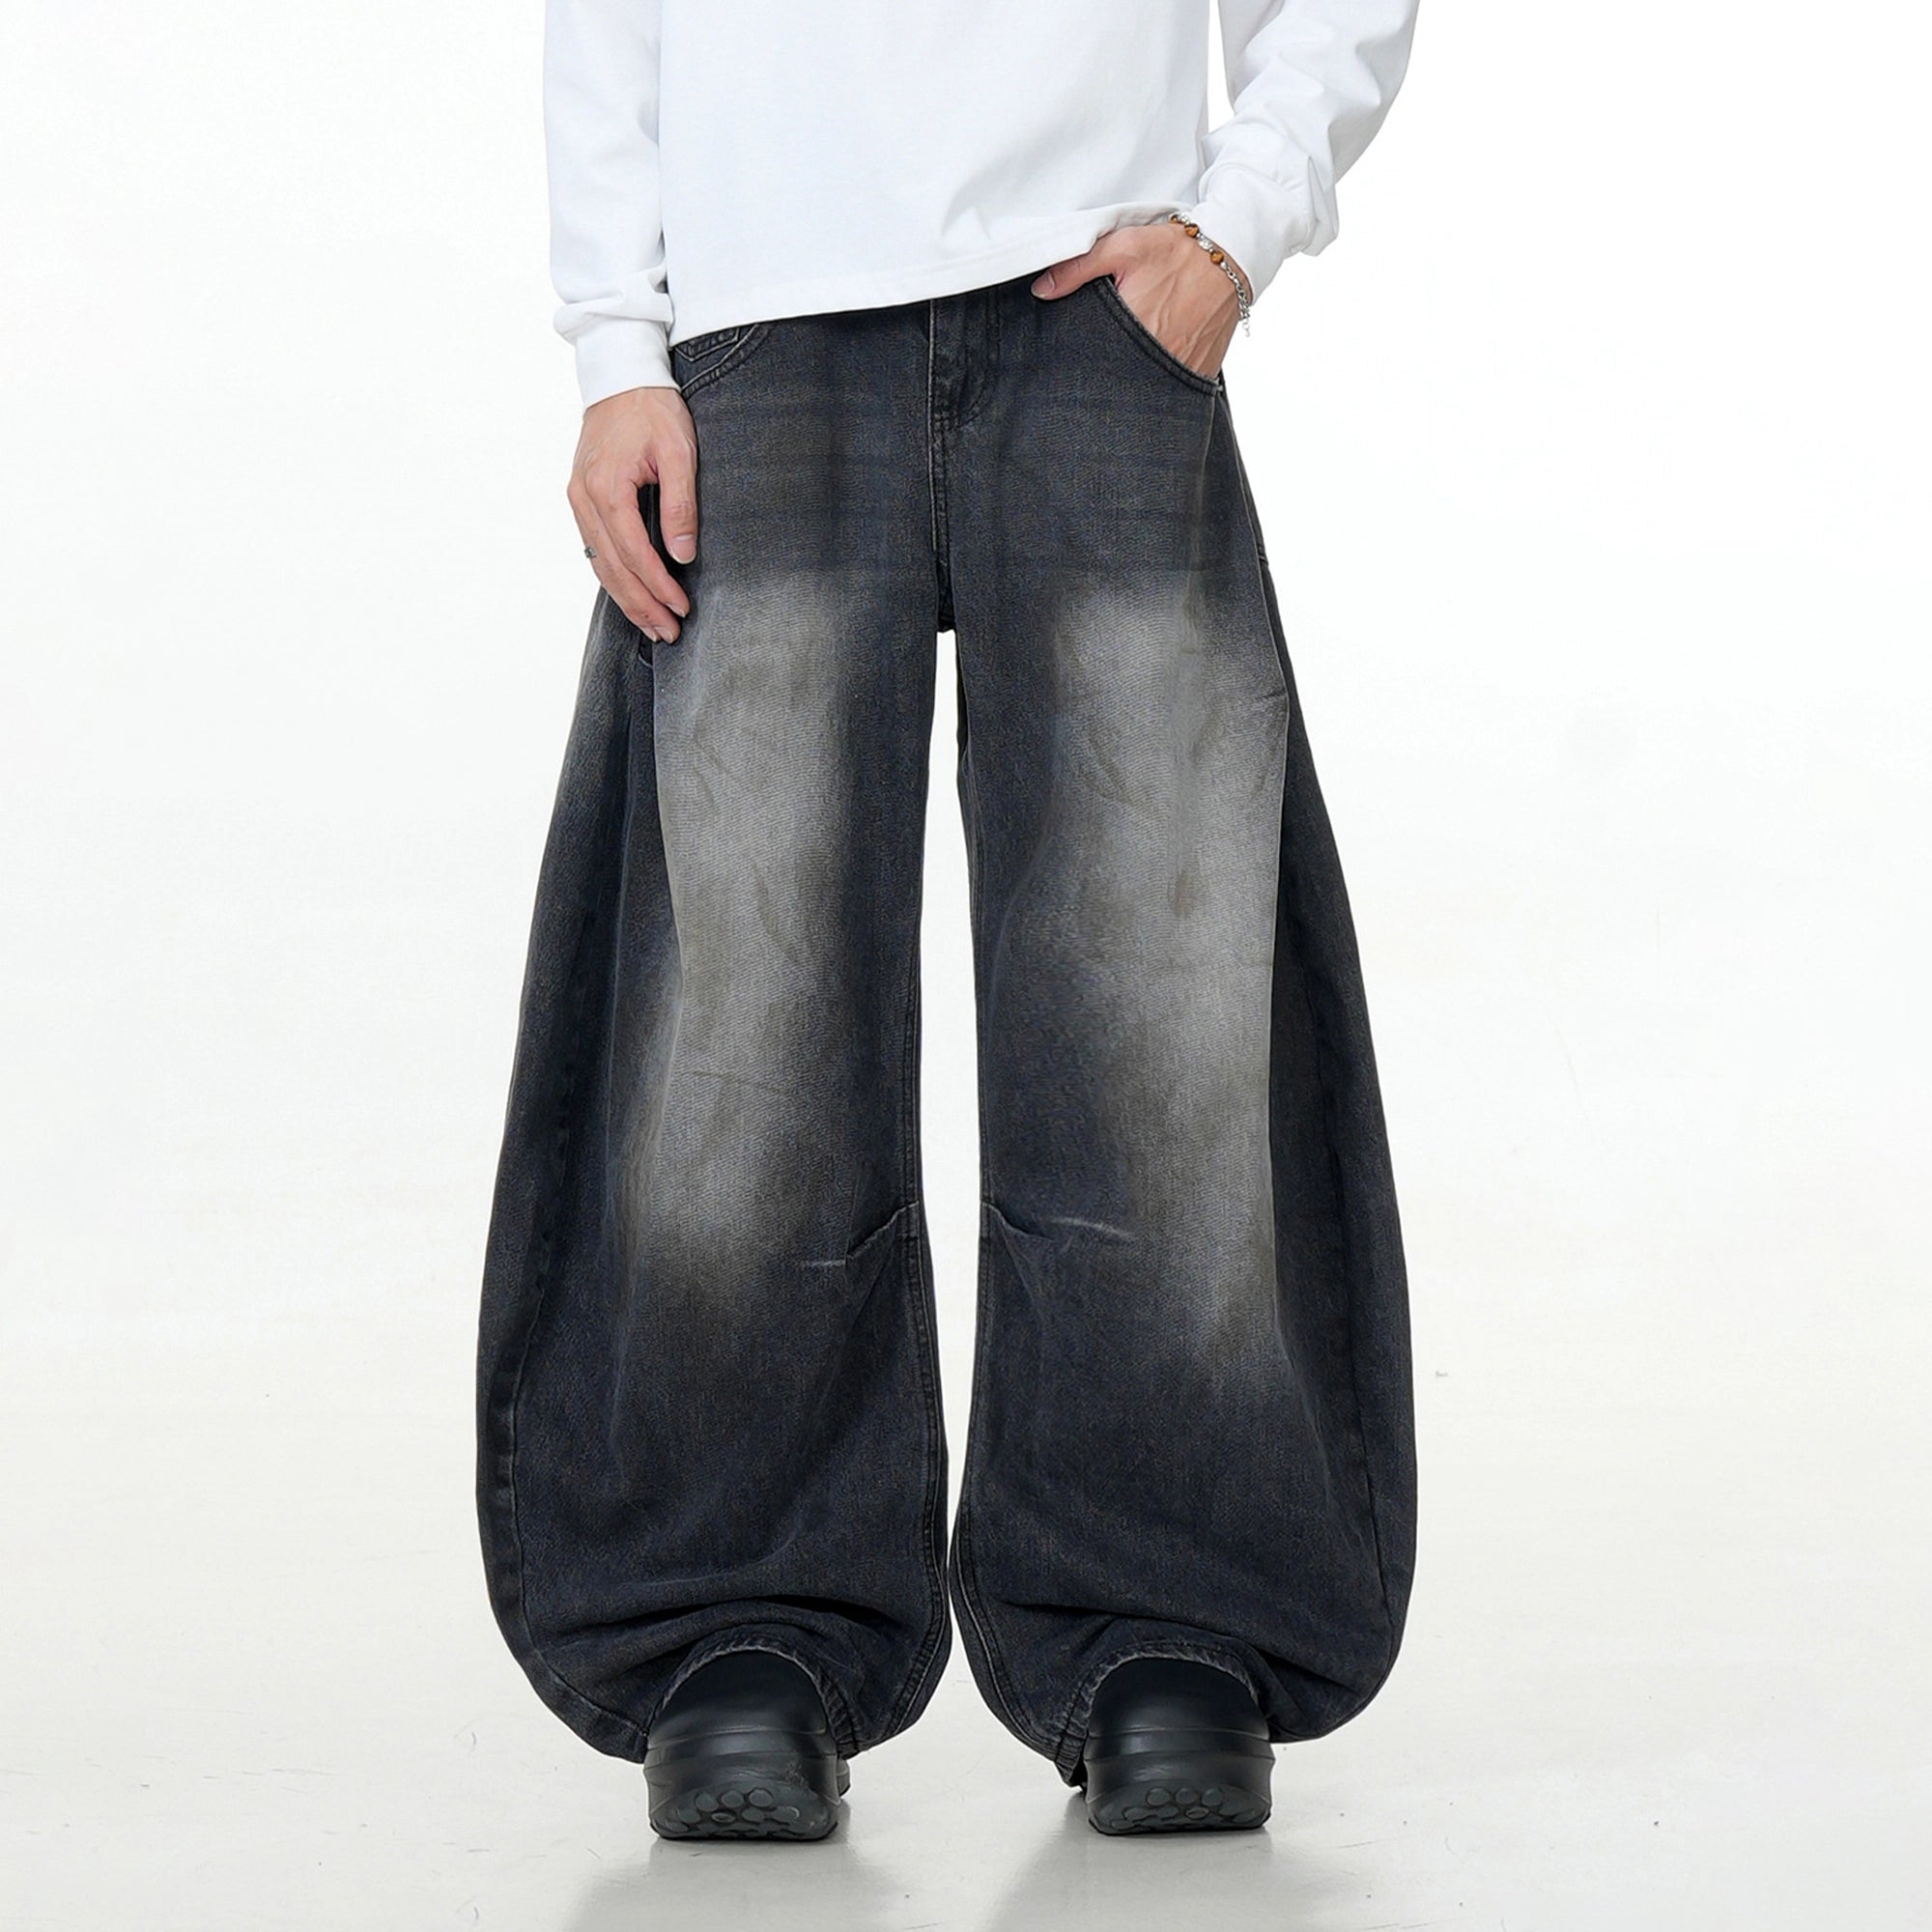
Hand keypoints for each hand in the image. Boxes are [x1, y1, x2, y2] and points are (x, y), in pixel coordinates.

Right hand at [568, 384, 697, 643]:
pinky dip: (614, 578)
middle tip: (669, 633)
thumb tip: (683, 556)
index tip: (682, 609)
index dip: (658, 586)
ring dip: (627, 599)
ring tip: (653, 626)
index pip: (633, 553)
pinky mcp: (580, 499)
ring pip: (600, 564)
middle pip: (612, 568)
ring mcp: (577, 499)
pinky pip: (595, 549)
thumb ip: (681, 504)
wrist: (621, 375)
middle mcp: (583, 498)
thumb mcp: (679, 452)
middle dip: (642, 605)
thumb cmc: (653, 409)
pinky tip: (632, 596)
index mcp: (606, 487)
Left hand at [1031, 218, 1249, 380]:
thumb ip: (1079, 266)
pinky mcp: (1199, 375)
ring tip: (1128, 358)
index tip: (1077, 347)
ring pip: (1144, 385)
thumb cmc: (1177, 250)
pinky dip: (1159, 378)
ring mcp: (1180, 370)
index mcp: (1132, 328)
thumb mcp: (1125, 246)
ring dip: (1132, 376)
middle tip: (1101, 354)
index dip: (1080, 355)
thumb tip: (1041, 290)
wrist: (1233, 256)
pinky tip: (1153, 362)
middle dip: (1105, 369)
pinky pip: (1171, 385)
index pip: (1092, 357)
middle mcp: (1157, 357)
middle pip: (1116, 376)